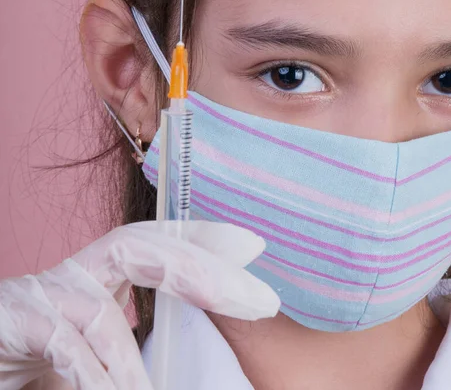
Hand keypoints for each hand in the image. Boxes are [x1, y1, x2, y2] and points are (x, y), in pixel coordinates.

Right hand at [0, 220, 279, 389]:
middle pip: (146, 250)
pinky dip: (97, 377)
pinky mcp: (14, 319)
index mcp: (104, 275)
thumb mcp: (101, 354)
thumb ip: (138, 353)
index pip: (161, 243)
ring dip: (134, 363)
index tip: (255, 247)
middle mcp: (77, 273)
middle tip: (263, 302)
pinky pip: (66, 347)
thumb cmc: (39, 361)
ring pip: (101, 311)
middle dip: (207, 272)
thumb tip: (198, 364)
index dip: (206, 238)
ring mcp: (43, 294)